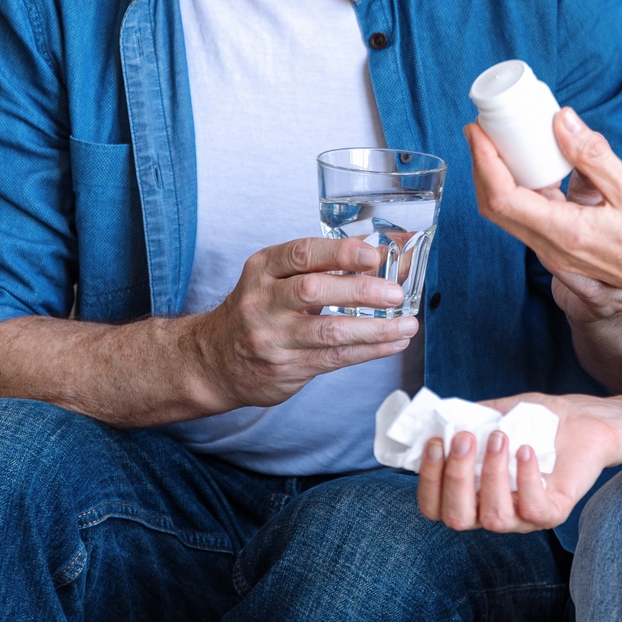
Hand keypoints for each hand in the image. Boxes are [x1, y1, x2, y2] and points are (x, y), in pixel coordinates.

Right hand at [186, 236, 416, 408]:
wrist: (213, 361)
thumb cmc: (257, 311)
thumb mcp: (272, 278)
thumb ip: (316, 266)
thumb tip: (374, 253)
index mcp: (262, 269)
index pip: (302, 254)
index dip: (340, 253)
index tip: (372, 255)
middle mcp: (263, 302)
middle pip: (314, 291)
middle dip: (360, 291)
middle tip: (395, 292)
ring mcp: (273, 338)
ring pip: (329, 332)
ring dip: (375, 329)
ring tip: (407, 325)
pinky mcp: (286, 367)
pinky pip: (335, 357)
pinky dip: (370, 350)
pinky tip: (393, 343)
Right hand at [415, 395, 621, 533]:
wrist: (581, 420)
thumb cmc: (533, 421)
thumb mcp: (493, 415)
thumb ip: (464, 420)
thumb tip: (433, 419)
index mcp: (471, 495)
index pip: (434, 507)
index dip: (428, 480)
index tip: (435, 442)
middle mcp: (492, 512)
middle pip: (457, 518)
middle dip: (455, 477)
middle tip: (464, 437)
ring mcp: (522, 518)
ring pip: (494, 517)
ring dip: (491, 474)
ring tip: (500, 437)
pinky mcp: (552, 512)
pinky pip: (533, 509)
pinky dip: (526, 479)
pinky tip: (526, 450)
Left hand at [468, 112, 621, 316]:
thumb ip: (593, 155)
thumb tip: (561, 121)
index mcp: (567, 234)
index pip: (504, 198)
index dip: (484, 162)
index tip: (478, 131)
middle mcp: (554, 250)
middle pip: (495, 209)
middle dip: (481, 167)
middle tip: (480, 132)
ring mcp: (558, 255)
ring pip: (509, 217)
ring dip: (496, 181)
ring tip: (499, 146)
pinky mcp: (565, 252)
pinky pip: (530, 221)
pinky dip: (520, 193)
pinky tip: (532, 169)